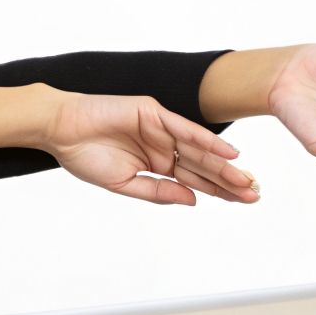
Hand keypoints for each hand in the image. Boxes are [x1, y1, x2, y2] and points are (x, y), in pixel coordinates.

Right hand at [42, 93, 259, 205]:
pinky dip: (206, 140)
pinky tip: (227, 152)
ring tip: (245, 179)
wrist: (60, 129)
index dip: (219, 191)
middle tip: (254, 193)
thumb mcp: (123, 184)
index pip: (195, 180)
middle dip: (228, 180)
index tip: (244, 201)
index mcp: (156, 165)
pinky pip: (185, 129)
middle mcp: (163, 147)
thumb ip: (158, 192)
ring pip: (198, 150)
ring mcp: (160, 129)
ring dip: (222, 164)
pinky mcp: (153, 113)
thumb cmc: (83, 156)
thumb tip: (192, 201)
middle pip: (203, 166)